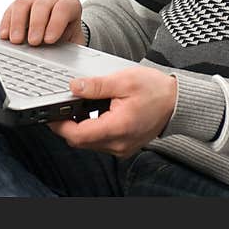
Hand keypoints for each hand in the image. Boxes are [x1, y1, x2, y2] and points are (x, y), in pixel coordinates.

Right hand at [0, 0, 86, 45]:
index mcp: (70, 4)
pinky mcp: (19, 6)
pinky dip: (6, 23)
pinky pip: (10, 10)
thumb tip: (60, 58)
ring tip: (16, 41)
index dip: (56, 23)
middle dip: (37, 24)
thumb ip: (69, 48)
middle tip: (34, 42)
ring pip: (23, 3)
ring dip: (18, 23)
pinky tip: (5, 36)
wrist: (61, 36)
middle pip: (42, 4)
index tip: (49, 40)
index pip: (64, 7)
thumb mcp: (73, 43)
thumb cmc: (69, 39)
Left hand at [47, 67, 177, 157]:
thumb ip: (96, 85)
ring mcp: (122, 147)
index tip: (51, 114)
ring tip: (80, 106)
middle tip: (62, 107)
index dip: (60, 126)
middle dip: (67, 126)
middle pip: (81, 141)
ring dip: (80, 127)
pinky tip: (95, 112)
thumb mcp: (123, 81)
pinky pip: (101, 142)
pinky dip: (93, 129)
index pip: (78, 135)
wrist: (176, 102)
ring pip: (90, 143)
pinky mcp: (124, 146)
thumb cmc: (155, 90)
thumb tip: (74, 86)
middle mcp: (119, 143)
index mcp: (118, 127)